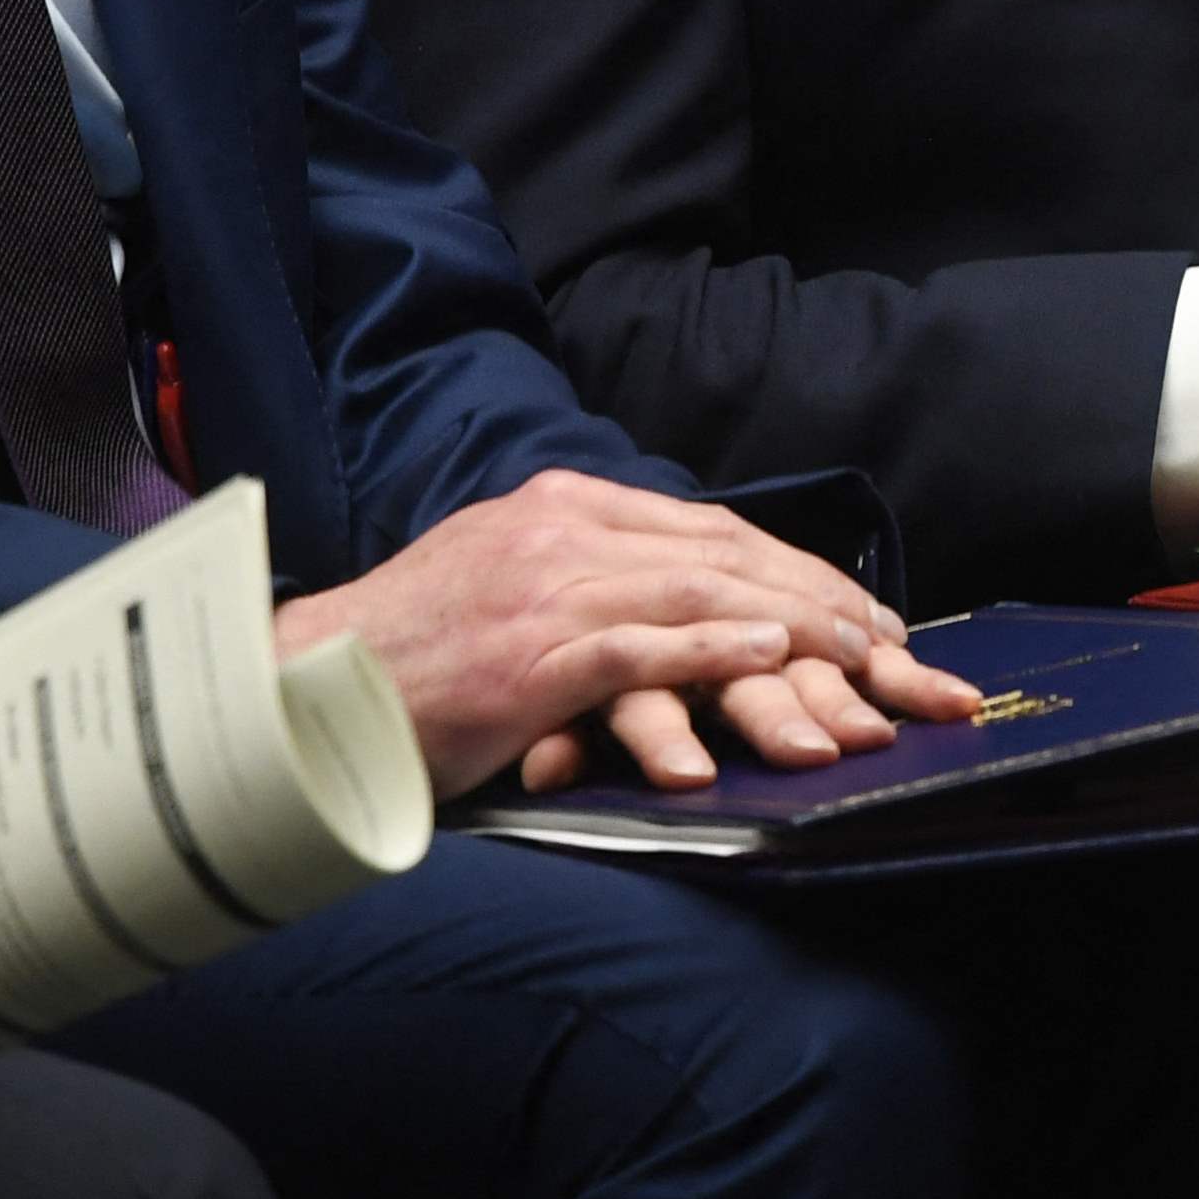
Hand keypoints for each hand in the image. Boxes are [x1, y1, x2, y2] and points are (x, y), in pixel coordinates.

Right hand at [271, 470, 977, 797]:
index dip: (796, 569)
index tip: (862, 613)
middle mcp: (561, 530)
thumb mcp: (507, 589)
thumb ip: (587, 583)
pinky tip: (768, 654)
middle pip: (723, 554)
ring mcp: (543, 589)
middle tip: (895, 646)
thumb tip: (677, 605)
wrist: (303, 691)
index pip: (709, 530)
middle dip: (822, 600)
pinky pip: (639, 645)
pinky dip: (712, 646)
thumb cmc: (411, 660)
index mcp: (562, 507)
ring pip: (699, 592)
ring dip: (794, 627)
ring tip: (862, 657)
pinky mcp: (527, 655)